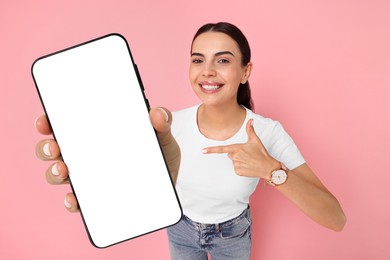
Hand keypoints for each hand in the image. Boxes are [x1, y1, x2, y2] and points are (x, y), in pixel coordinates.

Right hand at [35, 107, 179, 211]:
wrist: (170, 184)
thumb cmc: (160, 155)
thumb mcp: (163, 136)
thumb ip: (162, 122)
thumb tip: (157, 114)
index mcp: (98, 134)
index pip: (67, 125)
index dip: (50, 122)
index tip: (45, 122)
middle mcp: (87, 155)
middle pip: (55, 149)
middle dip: (46, 148)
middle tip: (54, 147)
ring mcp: (90, 177)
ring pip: (60, 175)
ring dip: (54, 173)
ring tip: (63, 170)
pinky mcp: (97, 198)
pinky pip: (77, 202)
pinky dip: (72, 201)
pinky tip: (75, 199)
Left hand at [202, 119, 279, 178]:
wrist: (268, 167)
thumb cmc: (262, 153)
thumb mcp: (256, 140)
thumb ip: (250, 130)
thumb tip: (250, 120)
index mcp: (237, 148)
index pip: (222, 149)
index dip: (211, 150)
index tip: (202, 151)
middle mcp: (235, 157)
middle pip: (230, 154)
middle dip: (236, 153)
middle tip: (247, 154)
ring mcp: (236, 165)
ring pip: (233, 161)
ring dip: (239, 161)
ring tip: (249, 160)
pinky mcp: (238, 172)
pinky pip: (236, 168)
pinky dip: (241, 168)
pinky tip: (248, 167)